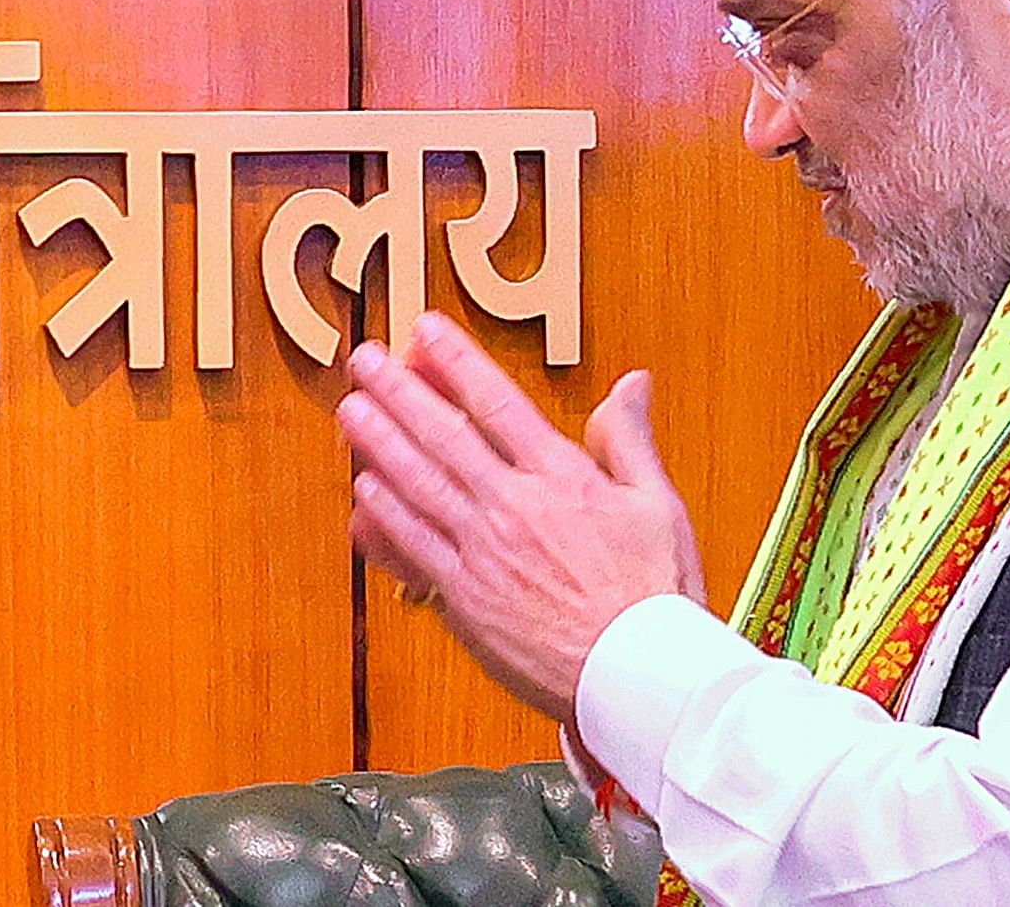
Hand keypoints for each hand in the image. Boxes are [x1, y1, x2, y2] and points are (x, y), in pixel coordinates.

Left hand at [337, 314, 703, 719]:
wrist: (637, 677)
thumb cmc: (655, 598)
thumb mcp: (659, 504)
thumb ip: (629, 439)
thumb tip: (631, 383)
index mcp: (561, 478)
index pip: (496, 403)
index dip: (455, 361)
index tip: (425, 331)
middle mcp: (513, 508)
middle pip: (442, 435)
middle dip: (398, 391)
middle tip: (366, 360)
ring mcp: (482, 554)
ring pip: (416, 486)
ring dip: (377, 444)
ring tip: (350, 410)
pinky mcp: (464, 601)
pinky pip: (412, 551)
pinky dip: (383, 521)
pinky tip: (361, 494)